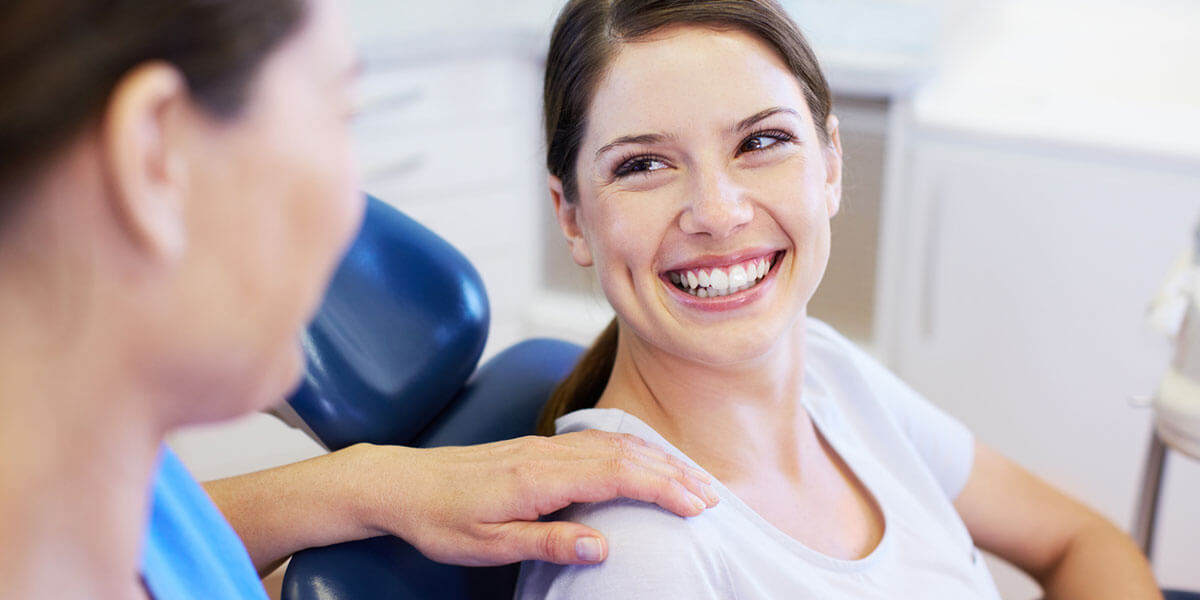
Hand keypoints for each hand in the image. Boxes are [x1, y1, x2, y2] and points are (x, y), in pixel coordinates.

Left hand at [347, 431, 719, 565]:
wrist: (402, 482)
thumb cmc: (440, 519)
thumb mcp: (488, 544)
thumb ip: (547, 541)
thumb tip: (603, 545)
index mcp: (539, 477)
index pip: (618, 475)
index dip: (663, 488)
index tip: (697, 505)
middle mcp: (547, 453)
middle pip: (625, 453)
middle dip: (673, 473)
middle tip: (711, 497)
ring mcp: (543, 446)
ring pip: (613, 442)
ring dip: (657, 458)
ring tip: (691, 479)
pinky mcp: (537, 447)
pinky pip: (596, 440)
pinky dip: (631, 449)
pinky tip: (643, 459)